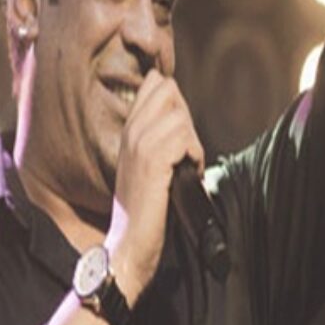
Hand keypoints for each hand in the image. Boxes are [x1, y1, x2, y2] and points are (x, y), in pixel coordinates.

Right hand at [104, 69, 203, 300]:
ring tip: (183, 167)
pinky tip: (185, 175)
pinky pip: (186, 138)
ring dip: (192, 142)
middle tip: (182, 153)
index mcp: (130, 128)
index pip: (156, 83)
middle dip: (185, 118)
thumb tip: (184, 113)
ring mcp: (139, 143)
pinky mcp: (152, 160)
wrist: (130, 242)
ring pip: (180, 115)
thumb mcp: (150, 162)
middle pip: (170, 91)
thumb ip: (163, 134)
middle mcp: (132, 130)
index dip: (176, 102)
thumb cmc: (148, 206)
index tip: (179, 133)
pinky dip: (194, 157)